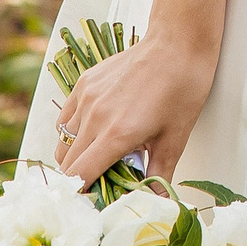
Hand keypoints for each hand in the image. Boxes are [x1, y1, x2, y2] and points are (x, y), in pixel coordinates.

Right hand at [51, 29, 216, 190]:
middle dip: (79, 179)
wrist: (179, 40)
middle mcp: (95, 117)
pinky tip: (94, 131)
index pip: (78, 178)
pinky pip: (65, 119)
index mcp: (117, 134)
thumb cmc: (183, 87)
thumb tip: (157, 204)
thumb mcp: (176, 138)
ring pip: (63, 142)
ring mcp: (86, 97)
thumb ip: (159, 175)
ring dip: (75, 156)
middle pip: (66, 164)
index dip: (81, 195)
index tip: (92, 202)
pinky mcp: (84, 83)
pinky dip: (72, 132)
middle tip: (101, 180)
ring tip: (100, 156)